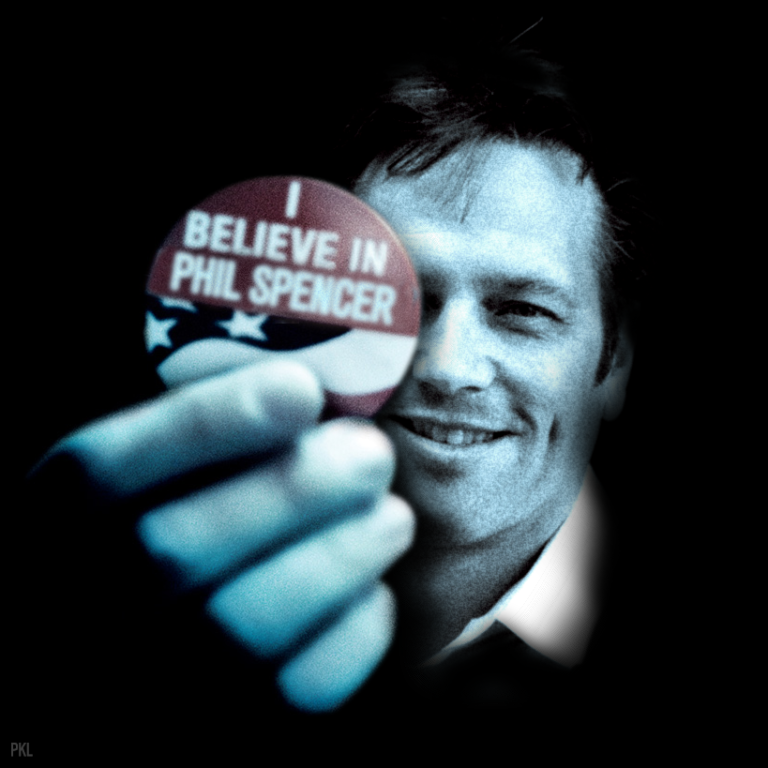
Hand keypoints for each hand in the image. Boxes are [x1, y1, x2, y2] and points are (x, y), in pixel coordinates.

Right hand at [33, 360, 413, 711]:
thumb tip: (304, 394)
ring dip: (338, 556)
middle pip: (176, 551)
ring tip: (391, 515)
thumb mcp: (155, 472)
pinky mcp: (222, 732)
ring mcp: (147, 681)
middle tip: (371, 454)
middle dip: (294, 491)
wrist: (165, 634)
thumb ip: (203, 433)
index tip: (301, 390)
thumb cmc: (174, 523)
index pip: (100, 470)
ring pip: (240, 627)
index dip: (207, 423)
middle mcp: (85, 608)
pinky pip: (294, 693)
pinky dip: (351, 634)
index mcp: (54, 527)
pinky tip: (372, 591)